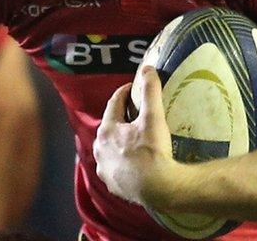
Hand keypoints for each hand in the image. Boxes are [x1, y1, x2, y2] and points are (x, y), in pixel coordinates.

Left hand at [93, 66, 179, 208]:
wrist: (158, 188)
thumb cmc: (153, 151)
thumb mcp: (153, 117)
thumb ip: (150, 91)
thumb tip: (147, 68)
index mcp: (106, 131)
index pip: (114, 103)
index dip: (125, 92)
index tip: (134, 87)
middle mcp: (99, 150)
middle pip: (110, 126)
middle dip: (122, 117)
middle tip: (137, 112)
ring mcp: (104, 169)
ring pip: (110, 148)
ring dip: (120, 141)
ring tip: (135, 137)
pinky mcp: (112, 184)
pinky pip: (114, 166)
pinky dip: (121, 160)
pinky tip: (132, 160)